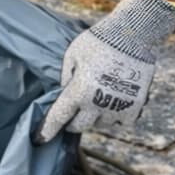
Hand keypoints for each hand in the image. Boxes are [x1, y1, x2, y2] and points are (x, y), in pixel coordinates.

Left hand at [36, 0, 174, 142]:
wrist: (132, 33)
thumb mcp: (71, 57)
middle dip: (72, 122)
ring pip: (100, 123)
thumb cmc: (96, 42)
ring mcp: (118, 106)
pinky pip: (120, 120)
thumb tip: (63, 96)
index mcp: (78, 91)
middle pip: (79, 126)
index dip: (47, 131)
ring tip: (97, 97)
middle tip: (72, 114)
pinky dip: (115, 114)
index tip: (39, 140)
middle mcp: (97, 103)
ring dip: (95, 116)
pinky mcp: (135, 106)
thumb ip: (65, 80)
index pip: (58, 118)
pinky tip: (113, 100)